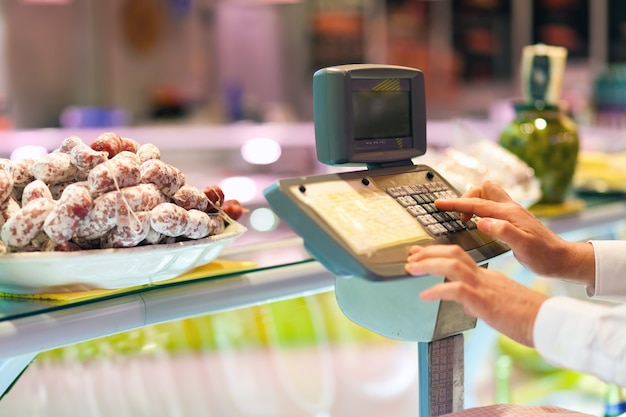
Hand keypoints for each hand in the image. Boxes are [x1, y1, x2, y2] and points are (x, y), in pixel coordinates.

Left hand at [405, 244, 547, 346]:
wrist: (549, 323)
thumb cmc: (527, 318)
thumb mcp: (499, 305)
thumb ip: (480, 301)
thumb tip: (465, 304)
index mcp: (488, 277)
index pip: (459, 257)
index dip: (437, 253)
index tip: (420, 254)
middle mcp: (485, 277)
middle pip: (453, 253)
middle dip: (428, 252)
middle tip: (410, 256)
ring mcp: (485, 287)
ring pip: (452, 265)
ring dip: (428, 264)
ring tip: (411, 268)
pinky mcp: (486, 302)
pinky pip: (457, 289)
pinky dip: (438, 290)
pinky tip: (425, 295)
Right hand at [436, 181, 594, 284]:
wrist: (562, 259)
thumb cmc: (544, 256)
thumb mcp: (523, 246)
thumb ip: (502, 231)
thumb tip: (481, 222)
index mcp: (509, 213)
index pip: (476, 204)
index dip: (456, 204)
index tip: (439, 204)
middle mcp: (510, 208)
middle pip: (483, 189)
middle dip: (466, 198)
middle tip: (459, 216)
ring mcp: (512, 212)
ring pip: (488, 195)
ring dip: (474, 202)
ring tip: (466, 219)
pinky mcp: (513, 219)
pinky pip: (492, 205)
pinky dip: (480, 209)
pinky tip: (479, 223)